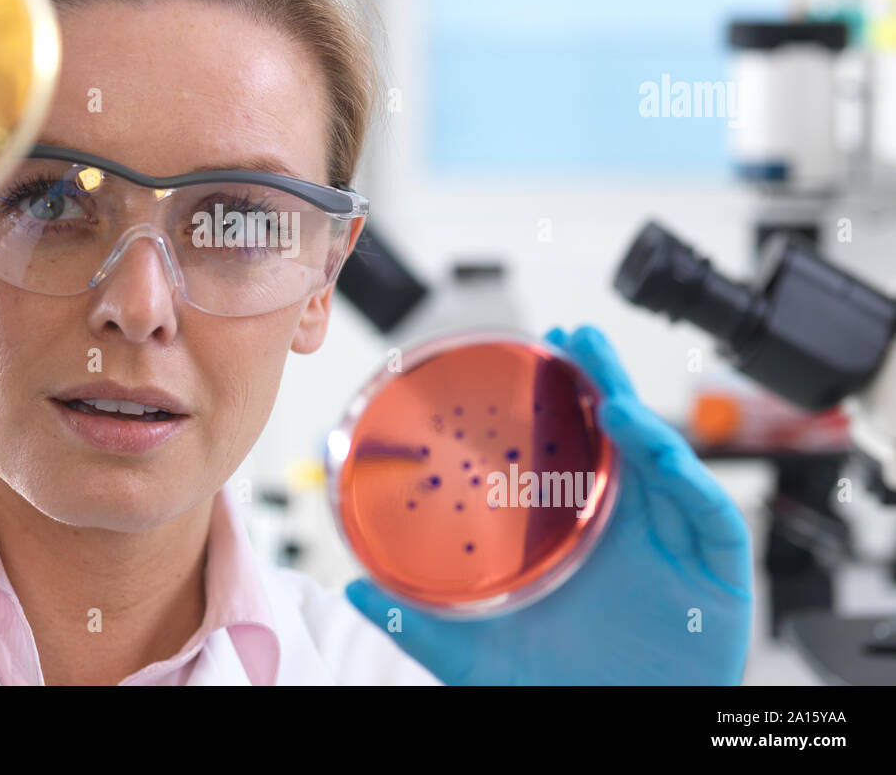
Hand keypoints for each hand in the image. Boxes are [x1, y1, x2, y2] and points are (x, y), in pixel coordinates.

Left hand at [346, 324, 752, 684]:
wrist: (621, 730)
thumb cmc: (564, 690)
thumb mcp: (479, 653)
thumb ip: (420, 620)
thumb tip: (355, 588)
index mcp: (580, 535)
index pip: (574, 454)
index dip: (560, 405)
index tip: (534, 359)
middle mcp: (628, 528)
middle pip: (621, 441)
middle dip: (600, 383)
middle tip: (572, 339)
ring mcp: (673, 544)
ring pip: (663, 460)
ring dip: (636, 412)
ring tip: (600, 377)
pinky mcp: (716, 570)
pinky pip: (706, 510)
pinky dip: (680, 469)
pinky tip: (640, 434)